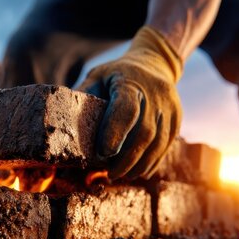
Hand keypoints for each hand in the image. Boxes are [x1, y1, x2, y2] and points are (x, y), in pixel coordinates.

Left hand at [79, 26, 182, 179]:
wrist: (155, 62)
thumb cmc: (117, 73)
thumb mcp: (97, 76)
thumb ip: (84, 96)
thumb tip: (61, 122)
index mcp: (131, 82)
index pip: (126, 109)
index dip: (115, 132)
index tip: (103, 153)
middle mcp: (155, 94)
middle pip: (144, 132)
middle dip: (127, 158)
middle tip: (111, 174)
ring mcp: (170, 107)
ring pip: (158, 143)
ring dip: (140, 164)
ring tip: (124, 176)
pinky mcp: (177, 118)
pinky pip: (167, 145)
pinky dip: (153, 161)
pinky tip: (140, 171)